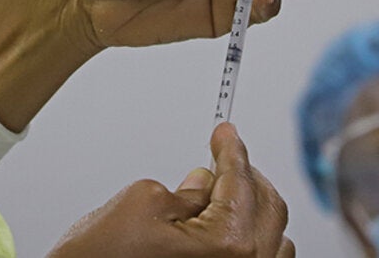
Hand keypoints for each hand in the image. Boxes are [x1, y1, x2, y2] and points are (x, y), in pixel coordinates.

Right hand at [47, 124, 294, 257]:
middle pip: (268, 207)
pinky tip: (230, 223)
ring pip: (273, 237)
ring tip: (223, 188)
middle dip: (246, 174)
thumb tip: (205, 184)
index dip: (231, 149)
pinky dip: (254, 237)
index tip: (226, 133)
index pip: (240, 181)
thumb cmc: (104, 257)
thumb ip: (187, 189)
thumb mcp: (144, 201)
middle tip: (224, 153)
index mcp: (227, 243)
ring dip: (254, 206)